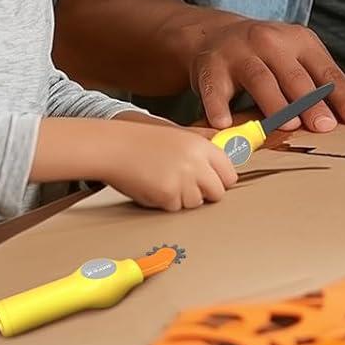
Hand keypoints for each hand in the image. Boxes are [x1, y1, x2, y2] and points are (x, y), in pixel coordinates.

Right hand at [96, 120, 237, 210]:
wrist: (114, 147)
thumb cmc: (142, 142)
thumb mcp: (178, 136)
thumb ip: (203, 146)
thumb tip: (228, 152)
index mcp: (202, 145)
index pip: (229, 172)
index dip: (221, 181)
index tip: (212, 183)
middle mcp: (197, 162)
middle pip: (218, 192)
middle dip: (205, 194)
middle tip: (186, 187)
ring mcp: (184, 179)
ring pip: (197, 203)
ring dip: (183, 199)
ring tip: (165, 182)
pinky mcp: (169, 194)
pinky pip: (176, 208)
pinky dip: (165, 203)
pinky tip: (153, 187)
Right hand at [188, 14, 344, 131]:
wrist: (215, 34)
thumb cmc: (267, 54)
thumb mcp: (296, 57)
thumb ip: (318, 82)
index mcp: (299, 41)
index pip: (326, 71)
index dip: (342, 96)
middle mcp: (270, 42)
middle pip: (294, 76)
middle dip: (311, 102)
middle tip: (324, 126)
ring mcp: (239, 53)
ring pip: (260, 79)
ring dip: (275, 103)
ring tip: (288, 125)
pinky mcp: (211, 68)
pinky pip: (214, 90)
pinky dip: (218, 107)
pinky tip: (224, 124)